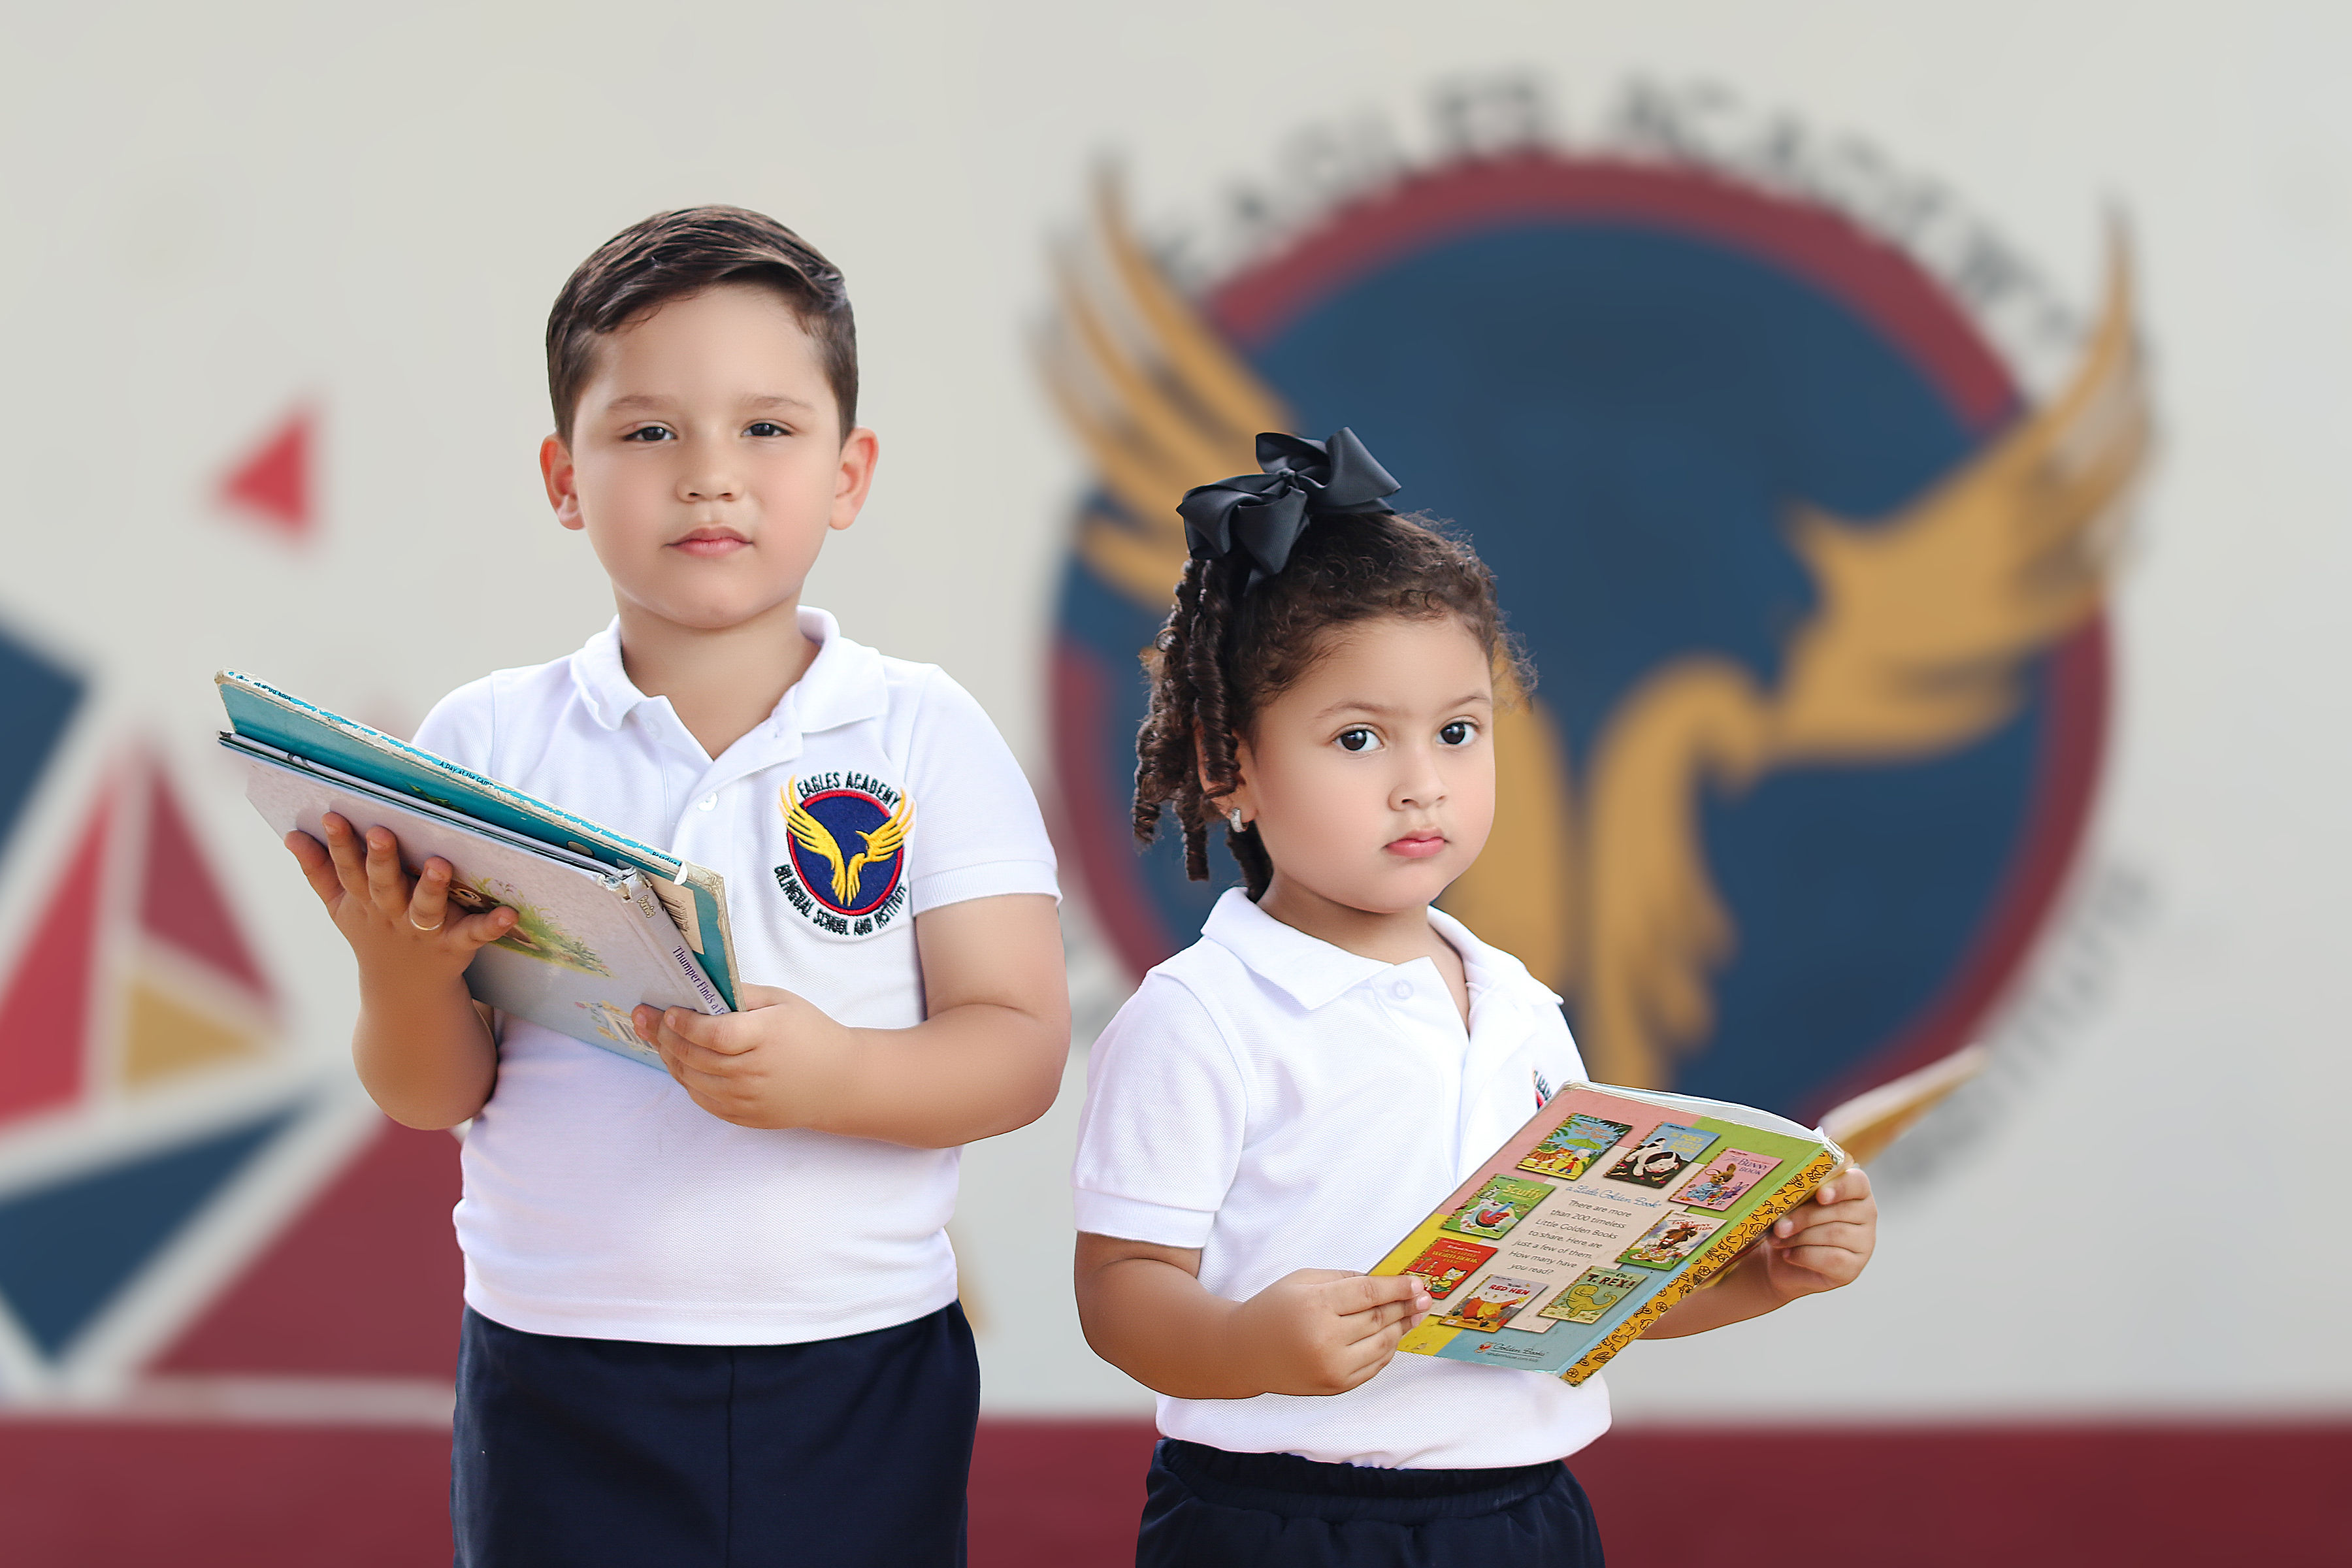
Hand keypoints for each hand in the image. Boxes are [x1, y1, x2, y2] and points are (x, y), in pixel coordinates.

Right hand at [286, 814, 516, 988]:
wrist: (405, 989)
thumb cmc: (373, 930)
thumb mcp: (340, 906)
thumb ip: (318, 871)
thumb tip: (291, 835)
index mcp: (363, 901)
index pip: (348, 870)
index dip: (339, 845)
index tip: (332, 816)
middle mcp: (392, 915)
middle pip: (384, 886)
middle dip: (381, 860)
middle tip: (380, 832)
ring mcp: (424, 931)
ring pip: (425, 909)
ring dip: (431, 888)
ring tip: (438, 864)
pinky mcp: (456, 945)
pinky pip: (474, 934)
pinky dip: (491, 925)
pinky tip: (509, 913)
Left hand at [632, 983, 854, 1129]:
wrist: (838, 1081)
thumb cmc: (810, 1034)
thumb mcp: (782, 1002)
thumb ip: (741, 994)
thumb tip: (700, 988)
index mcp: (767, 1037)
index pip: (713, 1034)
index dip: (684, 1024)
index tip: (668, 1010)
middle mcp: (755, 1072)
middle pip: (695, 1058)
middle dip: (664, 1036)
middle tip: (645, 1019)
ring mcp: (748, 1099)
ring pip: (692, 1080)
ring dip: (669, 1058)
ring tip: (658, 1039)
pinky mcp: (744, 1118)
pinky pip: (702, 1100)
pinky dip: (686, 1080)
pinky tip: (680, 1062)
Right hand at [1231, 1269, 1434, 1396]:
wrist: (1245, 1353)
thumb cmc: (1274, 1309)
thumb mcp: (1302, 1280)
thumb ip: (1343, 1279)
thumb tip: (1386, 1283)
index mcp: (1314, 1305)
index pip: (1368, 1293)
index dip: (1398, 1287)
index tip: (1418, 1283)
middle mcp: (1325, 1339)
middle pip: (1380, 1318)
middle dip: (1406, 1306)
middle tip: (1425, 1297)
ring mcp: (1332, 1367)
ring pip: (1383, 1344)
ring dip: (1402, 1327)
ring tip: (1414, 1314)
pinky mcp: (1336, 1385)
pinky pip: (1374, 1365)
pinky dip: (1387, 1349)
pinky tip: (1393, 1335)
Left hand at [1753, 1166, 1876, 1300]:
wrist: (1783, 1258)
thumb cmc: (1793, 1222)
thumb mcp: (1794, 1203)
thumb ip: (1799, 1194)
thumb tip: (1786, 1195)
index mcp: (1855, 1190)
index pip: (1857, 1183)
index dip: (1840, 1188)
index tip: (1820, 1195)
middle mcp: (1866, 1215)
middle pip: (1839, 1211)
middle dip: (1803, 1218)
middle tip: (1779, 1226)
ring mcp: (1864, 1243)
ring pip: (1834, 1235)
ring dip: (1799, 1237)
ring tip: (1778, 1239)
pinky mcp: (1853, 1267)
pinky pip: (1831, 1259)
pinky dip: (1804, 1255)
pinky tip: (1788, 1254)